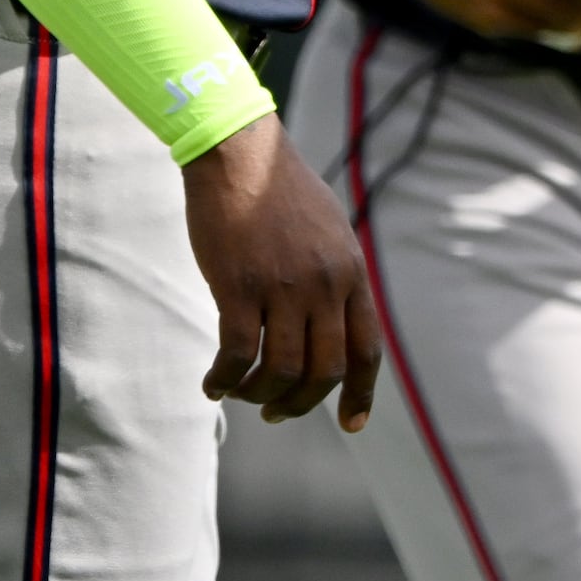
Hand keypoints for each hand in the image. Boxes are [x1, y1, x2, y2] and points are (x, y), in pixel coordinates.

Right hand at [182, 116, 380, 430]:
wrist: (241, 155)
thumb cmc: (281, 192)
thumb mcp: (330, 232)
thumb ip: (337, 276)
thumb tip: (333, 320)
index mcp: (352, 274)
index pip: (367, 349)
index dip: (361, 393)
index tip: (352, 425)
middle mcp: (326, 285)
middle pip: (325, 370)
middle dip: (301, 402)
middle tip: (276, 412)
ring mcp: (284, 287)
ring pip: (280, 370)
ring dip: (259, 394)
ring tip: (240, 396)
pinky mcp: (240, 287)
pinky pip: (237, 355)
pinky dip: (225, 379)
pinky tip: (213, 385)